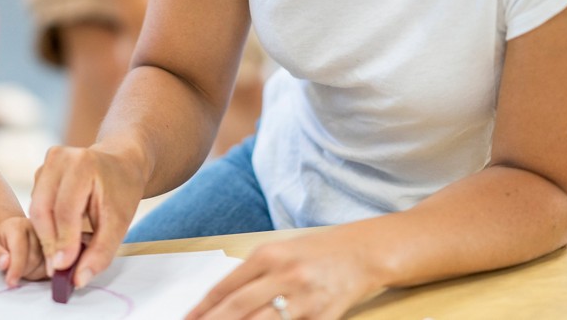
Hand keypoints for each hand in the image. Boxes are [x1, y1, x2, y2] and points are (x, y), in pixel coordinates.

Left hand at [0, 216, 45, 286]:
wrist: (12, 234)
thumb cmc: (1, 241)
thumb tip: (5, 263)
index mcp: (18, 226)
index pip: (20, 249)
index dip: (16, 268)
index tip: (11, 282)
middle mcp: (37, 229)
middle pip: (34, 258)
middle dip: (22, 271)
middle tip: (12, 271)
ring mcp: (49, 237)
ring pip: (45, 264)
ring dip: (32, 272)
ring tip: (21, 267)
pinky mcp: (55, 247)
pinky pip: (51, 267)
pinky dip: (40, 273)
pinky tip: (32, 268)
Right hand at [29, 145, 147, 290]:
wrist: (120, 163)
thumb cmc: (121, 190)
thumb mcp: (120, 222)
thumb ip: (100, 253)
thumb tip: (77, 280)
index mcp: (81, 164)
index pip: (65, 211)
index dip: (63, 242)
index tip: (63, 268)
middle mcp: (59, 158)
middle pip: (43, 210)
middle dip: (49, 243)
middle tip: (58, 268)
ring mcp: (47, 163)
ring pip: (36, 209)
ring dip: (46, 235)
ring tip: (62, 254)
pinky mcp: (41, 171)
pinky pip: (36, 205)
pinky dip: (46, 225)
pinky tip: (61, 234)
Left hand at [185, 228, 382, 319]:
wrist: (363, 252)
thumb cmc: (316, 251)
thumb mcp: (279, 251)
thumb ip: (252, 273)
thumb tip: (220, 301)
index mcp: (269, 255)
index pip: (226, 287)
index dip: (204, 308)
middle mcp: (285, 275)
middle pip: (238, 308)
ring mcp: (305, 298)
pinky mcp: (325, 316)